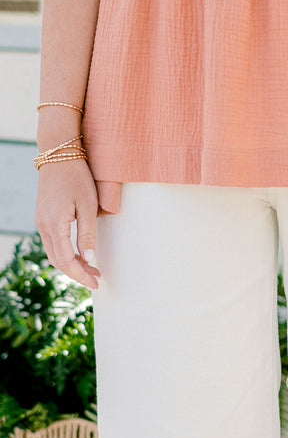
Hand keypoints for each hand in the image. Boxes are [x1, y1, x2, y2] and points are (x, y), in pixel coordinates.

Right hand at [34, 159, 100, 290]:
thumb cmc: (77, 176)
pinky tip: (79, 251)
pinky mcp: (42, 215)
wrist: (59, 154)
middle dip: (77, 272)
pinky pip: (52, 241)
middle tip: (96, 278)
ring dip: (71, 263)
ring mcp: (40, 221)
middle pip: (57, 260)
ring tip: (91, 267)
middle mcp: (43, 226)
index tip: (96, 283)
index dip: (81, 275)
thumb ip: (87, 233)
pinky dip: (65, 251)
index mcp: (54, 225)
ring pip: (53, 252)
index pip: (66, 261)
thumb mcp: (88, 204)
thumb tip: (89, 259)